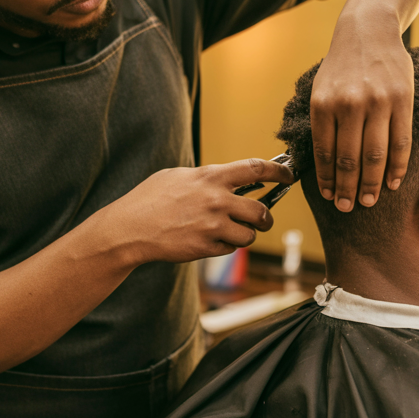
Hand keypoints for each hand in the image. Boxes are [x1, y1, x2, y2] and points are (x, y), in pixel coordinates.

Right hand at [95, 158, 295, 264]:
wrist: (129, 228)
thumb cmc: (150, 199)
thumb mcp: (178, 176)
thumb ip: (206, 177)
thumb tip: (229, 178)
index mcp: (211, 177)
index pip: (257, 168)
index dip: (279, 171)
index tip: (289, 174)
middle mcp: (217, 200)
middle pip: (261, 211)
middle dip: (266, 217)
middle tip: (262, 219)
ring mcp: (213, 226)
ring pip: (250, 235)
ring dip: (245, 235)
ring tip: (230, 232)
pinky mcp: (206, 248)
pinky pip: (230, 249)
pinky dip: (225, 246)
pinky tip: (207, 240)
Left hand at [310, 9, 413, 211]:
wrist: (369, 30)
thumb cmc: (342, 65)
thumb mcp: (320, 89)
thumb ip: (322, 122)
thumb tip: (322, 163)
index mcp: (324, 103)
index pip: (324, 152)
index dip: (327, 179)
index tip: (330, 196)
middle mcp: (349, 104)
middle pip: (349, 159)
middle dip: (347, 188)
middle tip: (348, 207)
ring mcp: (378, 102)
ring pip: (375, 155)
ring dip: (370, 184)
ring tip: (367, 201)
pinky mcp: (402, 101)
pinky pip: (400, 143)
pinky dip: (397, 167)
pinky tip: (392, 182)